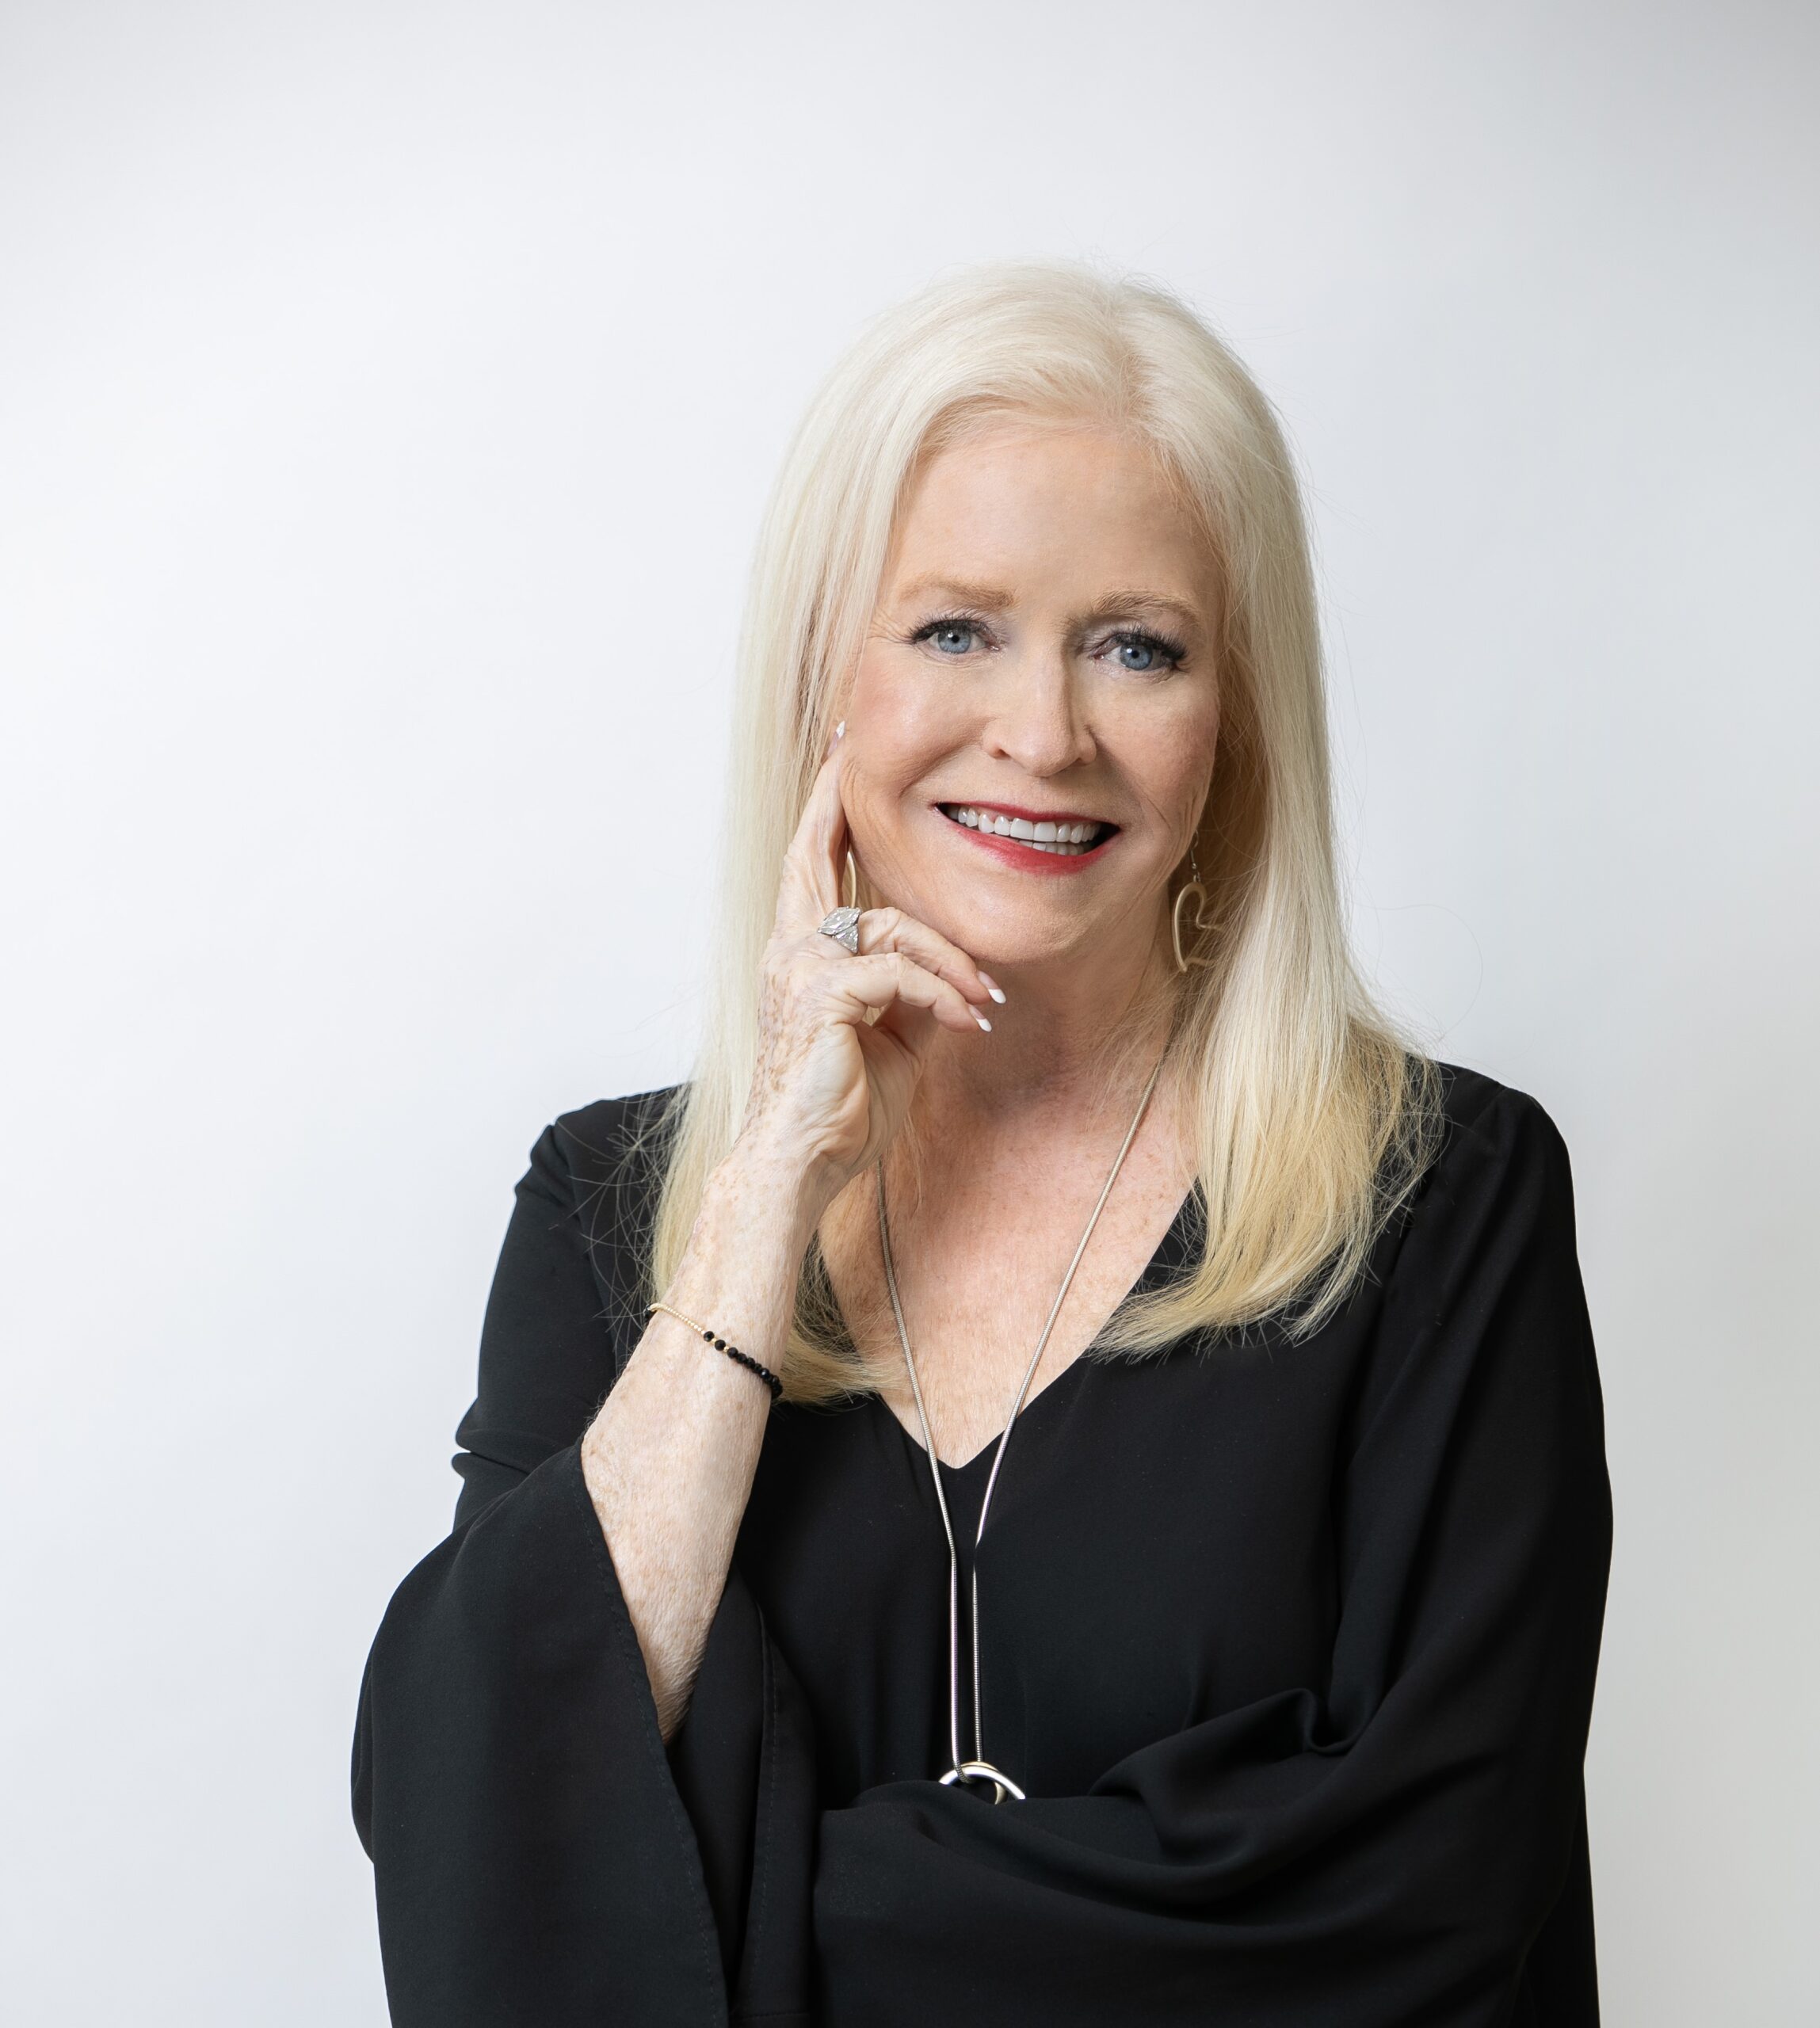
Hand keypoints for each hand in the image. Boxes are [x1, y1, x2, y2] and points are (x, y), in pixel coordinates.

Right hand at [734, 743, 998, 1210]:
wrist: (803, 1161)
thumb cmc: (842, 1106)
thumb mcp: (892, 1035)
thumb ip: (911, 988)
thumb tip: (954, 970)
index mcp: (798, 953)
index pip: (810, 865)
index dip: (824, 808)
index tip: (838, 755)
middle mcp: (788, 948)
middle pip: (815, 851)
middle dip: (836, 794)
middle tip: (852, 744)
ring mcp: (800, 966)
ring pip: (894, 923)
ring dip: (953, 960)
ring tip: (986, 1001)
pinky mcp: (825, 992)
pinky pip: (902, 969)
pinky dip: (946, 992)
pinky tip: (971, 1022)